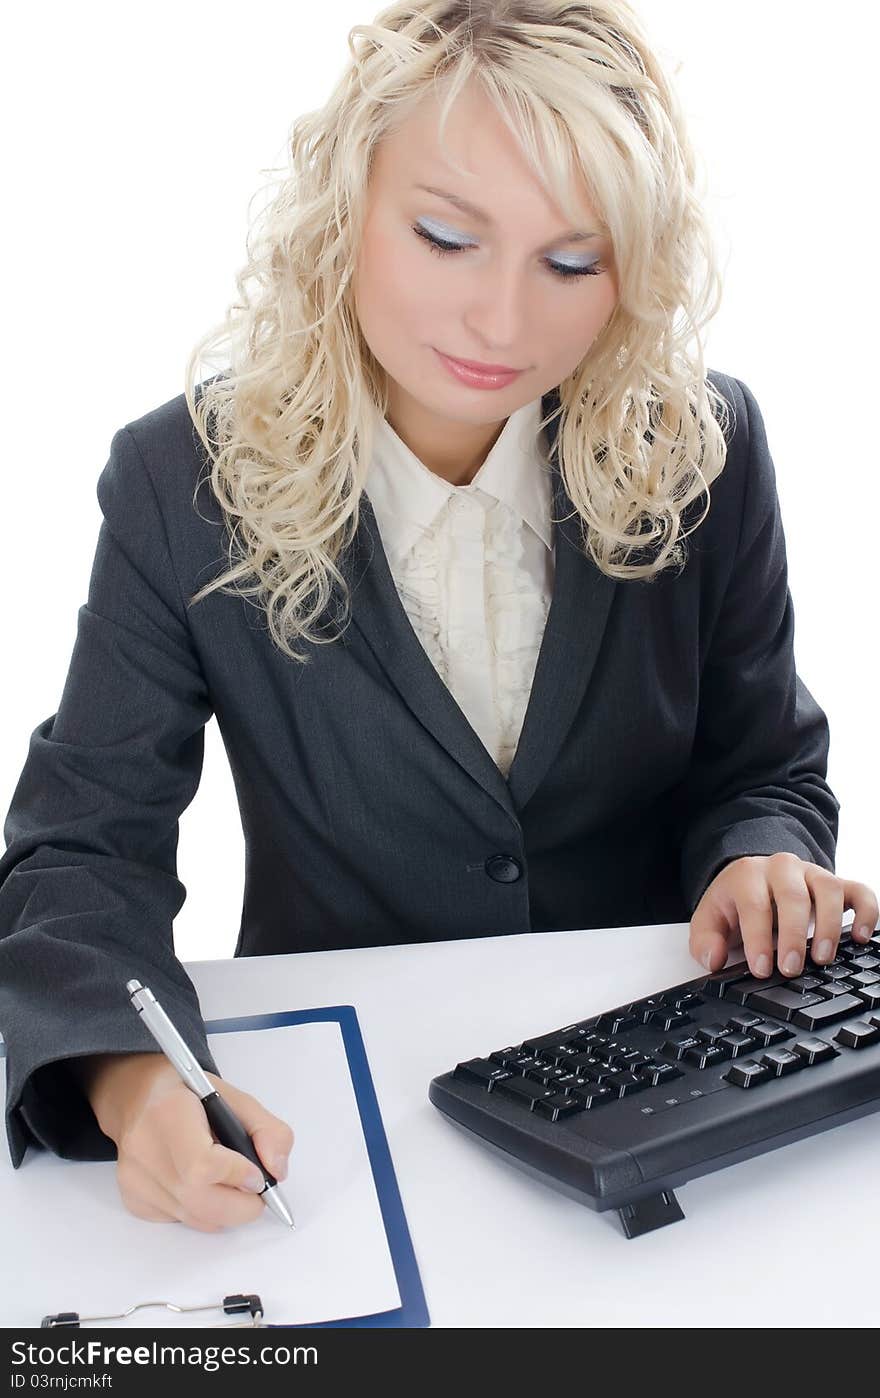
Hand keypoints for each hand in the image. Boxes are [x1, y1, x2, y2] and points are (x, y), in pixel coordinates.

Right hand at [75, 1052, 293, 1231]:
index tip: (257, 1175)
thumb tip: (276, 1172)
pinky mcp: (133, 1199)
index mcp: (169, 1113)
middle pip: (199, 1202)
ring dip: (225, 1210)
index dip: (238, 1176)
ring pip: (195, 1218)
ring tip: (228, 1181)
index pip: (202, 1166)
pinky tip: (199, 1183)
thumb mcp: (234, 1097)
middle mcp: (144, 1149)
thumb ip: (267, 1131)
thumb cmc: (188, 1095)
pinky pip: (182, 1220)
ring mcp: (134, 1179)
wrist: (137, 1097)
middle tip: (256, 1191)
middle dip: (242, 1206)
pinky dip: (202, 1210)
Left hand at [689, 854, 878, 978]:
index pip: (754, 904)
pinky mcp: (837, 884)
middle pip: (793, 896)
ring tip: (822, 958)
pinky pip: (859, 892)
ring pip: (828, 890)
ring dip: (828, 925)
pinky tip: (860, 937)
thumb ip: (705, 940)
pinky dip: (866, 913)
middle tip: (791, 968)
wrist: (755, 877)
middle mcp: (782, 868)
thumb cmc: (735, 902)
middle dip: (793, 935)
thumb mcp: (711, 918)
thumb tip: (714, 959)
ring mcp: (812, 874)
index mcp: (748, 875)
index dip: (759, 938)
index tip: (762, 968)